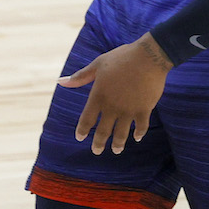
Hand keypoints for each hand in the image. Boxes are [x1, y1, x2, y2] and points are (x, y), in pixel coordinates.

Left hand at [58, 32, 172, 155]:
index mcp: (99, 96)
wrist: (148, 57)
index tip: (79, 137)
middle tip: (96, 151)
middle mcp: (112, 107)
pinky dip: (139, 133)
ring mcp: (129, 110)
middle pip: (103, 131)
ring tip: (116, 150)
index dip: (82, 130)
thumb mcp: (97, 64)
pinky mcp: (144, 109)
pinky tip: (137, 137)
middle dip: (99, 143)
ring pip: (121, 133)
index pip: (87, 119)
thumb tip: (61, 81)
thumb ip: (80, 77)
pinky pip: (141, 126)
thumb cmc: (121, 58)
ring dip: (118, 144)